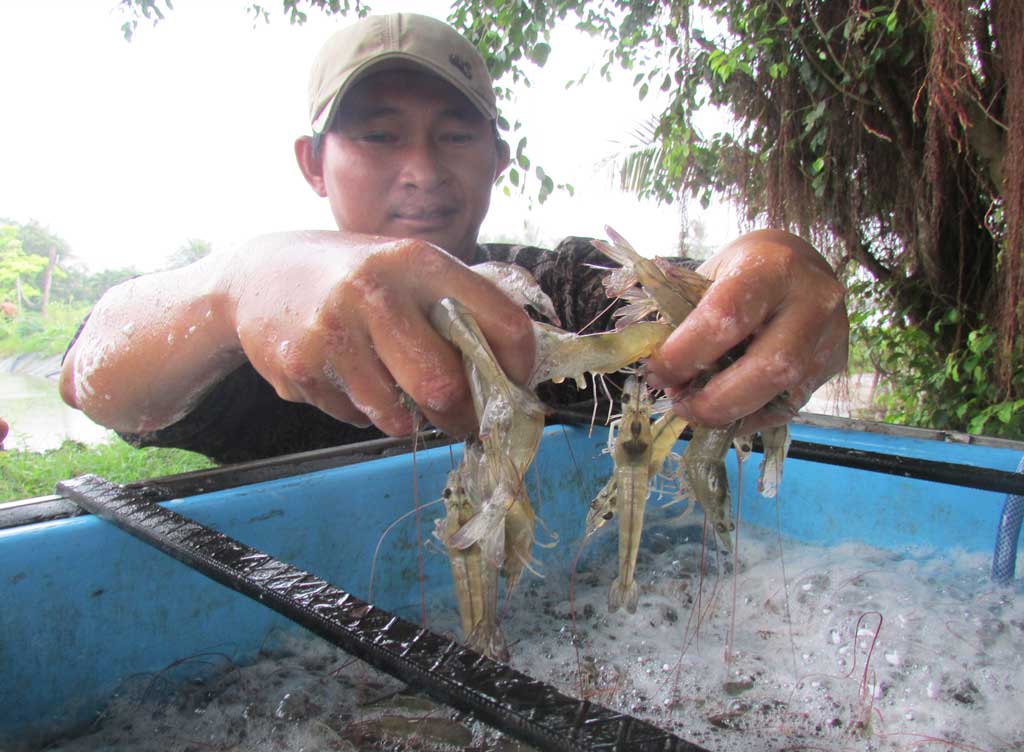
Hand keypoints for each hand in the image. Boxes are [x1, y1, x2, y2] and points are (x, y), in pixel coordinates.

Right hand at [228, 232, 534, 436]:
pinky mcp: (301, 367)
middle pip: (443, 384)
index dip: (519, 365)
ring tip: (398, 391)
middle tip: (464, 421)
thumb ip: (460, 305)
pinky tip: (350, 377)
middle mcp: (377, 290)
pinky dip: (366, 413)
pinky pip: (356, 418)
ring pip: (398, 416)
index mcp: (420, 261)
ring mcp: (334, 331)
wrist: (259, 274)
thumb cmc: (355, 277)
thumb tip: (522, 368)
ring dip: (409, 419)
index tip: (515, 384)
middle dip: (462, 416)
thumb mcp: (408, 268)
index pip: (501, 321)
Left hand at [646, 229, 847, 431]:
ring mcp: (830, 336)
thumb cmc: (743, 270)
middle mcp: (812, 301)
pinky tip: (727, 408)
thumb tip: (664, 378)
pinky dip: (750, 415)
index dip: (686, 353)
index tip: (657, 372)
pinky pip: (790, 406)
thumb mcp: (709, 277)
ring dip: (731, 413)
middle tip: (681, 405)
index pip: (726, 316)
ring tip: (698, 408)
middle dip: (717, 400)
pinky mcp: (834, 364)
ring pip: (783, 394)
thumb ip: (685, 321)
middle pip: (770, 367)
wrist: (798, 263)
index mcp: (772, 267)